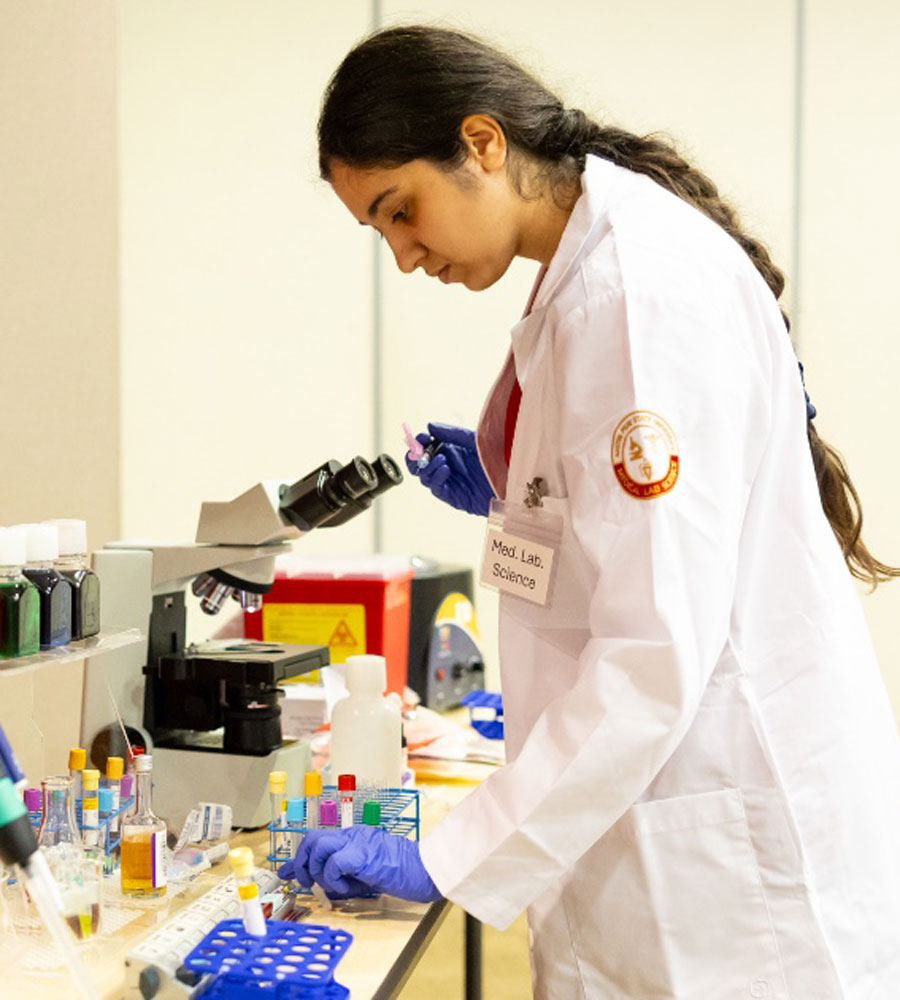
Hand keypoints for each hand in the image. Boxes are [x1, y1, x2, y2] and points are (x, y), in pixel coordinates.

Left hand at [278, 826, 441, 902]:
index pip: (317, 840)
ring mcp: (357, 841)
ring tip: (331, 887)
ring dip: (316, 871)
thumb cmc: (400, 873)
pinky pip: (333, 863)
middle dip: (300, 863)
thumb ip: (342, 875)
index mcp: (353, 837)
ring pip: (318, 845)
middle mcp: (352, 834)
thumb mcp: (364, 874)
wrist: (424, 869)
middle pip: (312, 838)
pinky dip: (332, 879)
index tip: (286, 872)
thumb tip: (318, 885)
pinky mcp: (362, 854)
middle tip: (306, 883)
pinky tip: (346, 888)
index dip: (297, 857)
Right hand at [404, 422, 494, 516]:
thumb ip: (451, 433)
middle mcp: (446, 466)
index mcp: (449, 450)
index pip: (425, 447)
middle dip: (415, 457)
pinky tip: (445, 470)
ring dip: (427, 467)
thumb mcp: (473, 441)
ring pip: (424, 477)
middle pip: (419, 464)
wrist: (511, 479)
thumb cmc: (496, 458)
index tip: (421, 437)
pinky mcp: (452, 496)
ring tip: (442, 459)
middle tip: (421, 452)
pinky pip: (436, 488)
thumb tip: (429, 426)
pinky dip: (436, 478)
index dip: (419, 442)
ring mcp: (448, 481)